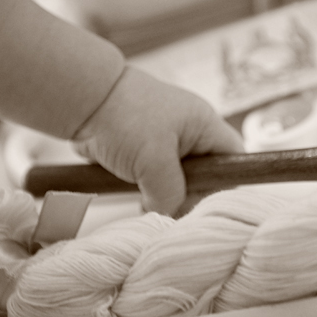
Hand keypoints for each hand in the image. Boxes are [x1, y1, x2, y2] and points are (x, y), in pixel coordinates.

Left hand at [72, 66, 242, 214]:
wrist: (81, 100)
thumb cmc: (125, 119)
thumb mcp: (155, 161)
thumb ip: (170, 195)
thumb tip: (167, 215)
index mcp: (204, 125)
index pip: (235, 158)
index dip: (229, 182)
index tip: (210, 205)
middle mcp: (189, 134)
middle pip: (206, 176)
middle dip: (190, 196)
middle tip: (173, 207)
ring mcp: (163, 143)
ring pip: (177, 182)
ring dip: (164, 196)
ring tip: (150, 203)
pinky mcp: (141, 153)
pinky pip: (152, 181)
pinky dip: (145, 192)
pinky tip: (136, 200)